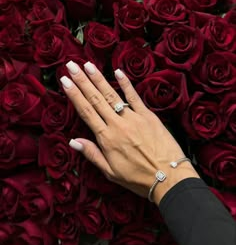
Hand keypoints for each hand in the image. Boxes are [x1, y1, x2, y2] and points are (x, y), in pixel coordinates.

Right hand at [60, 61, 198, 203]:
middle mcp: (118, 124)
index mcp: (107, 139)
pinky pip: (134, 97)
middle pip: (96, 99)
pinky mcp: (148, 116)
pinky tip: (117, 72)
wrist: (168, 177)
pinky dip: (126, 84)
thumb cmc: (138, 178)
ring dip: (99, 79)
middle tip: (71, 65)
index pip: (86, 112)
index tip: (65, 81)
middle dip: (82, 81)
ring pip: (112, 95)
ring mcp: (134, 118)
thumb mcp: (111, 172)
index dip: (74, 95)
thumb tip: (73, 141)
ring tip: (88, 65)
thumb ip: (92, 154)